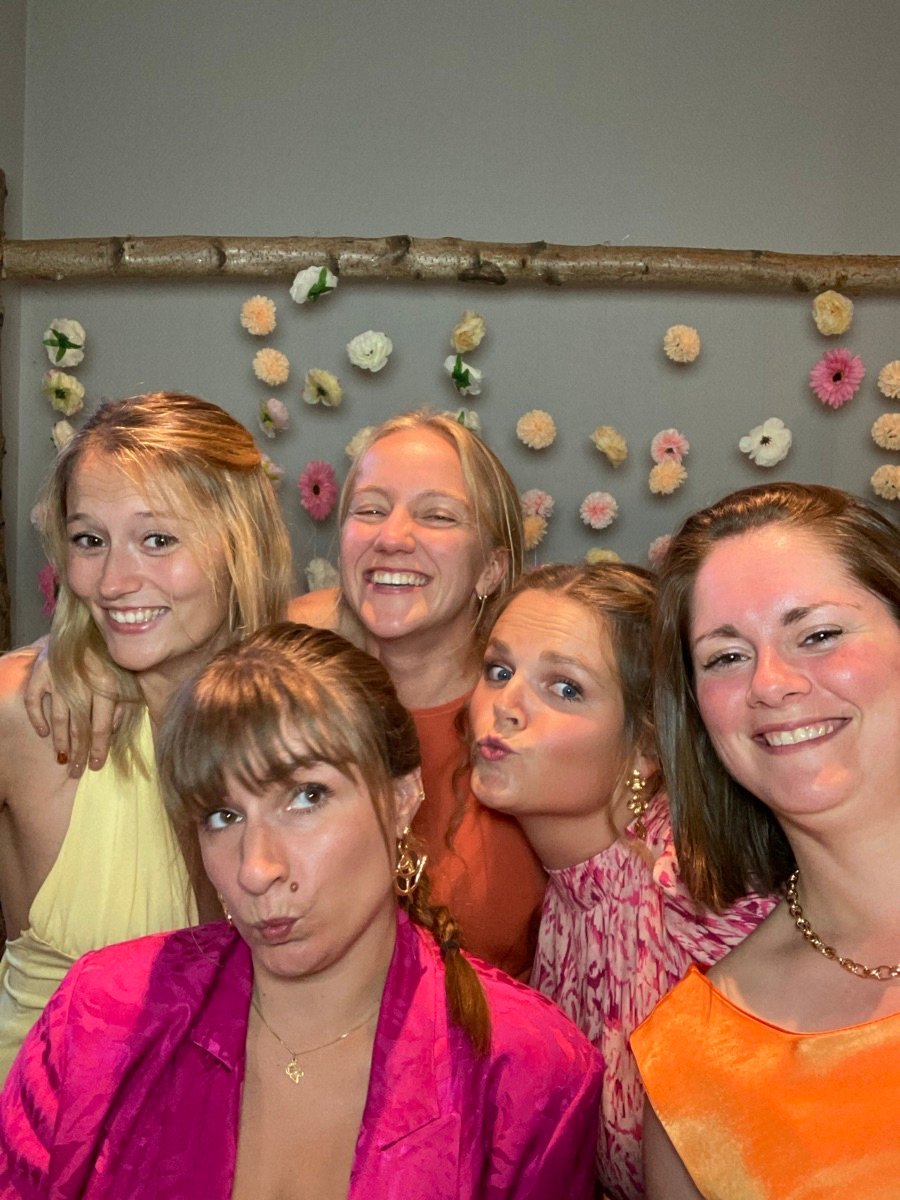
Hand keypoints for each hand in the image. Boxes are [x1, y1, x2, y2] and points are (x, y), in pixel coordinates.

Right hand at [23, 639, 121, 776]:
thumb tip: (111, 733)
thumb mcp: (127, 678)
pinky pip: (34, 700)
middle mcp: (83, 682)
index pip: (101, 727)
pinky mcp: (42, 670)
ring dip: (60, 742)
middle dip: (78, 752)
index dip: (98, 749)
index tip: (95, 767)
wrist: (88, 627)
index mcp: (107, 684)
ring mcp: (59, 676)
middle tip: (76, 772)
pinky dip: (37, 717)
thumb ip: (123, 705)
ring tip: (63, 759)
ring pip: (59, 717)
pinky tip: (44, 732)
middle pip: (79, 727)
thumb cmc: (111, 656)